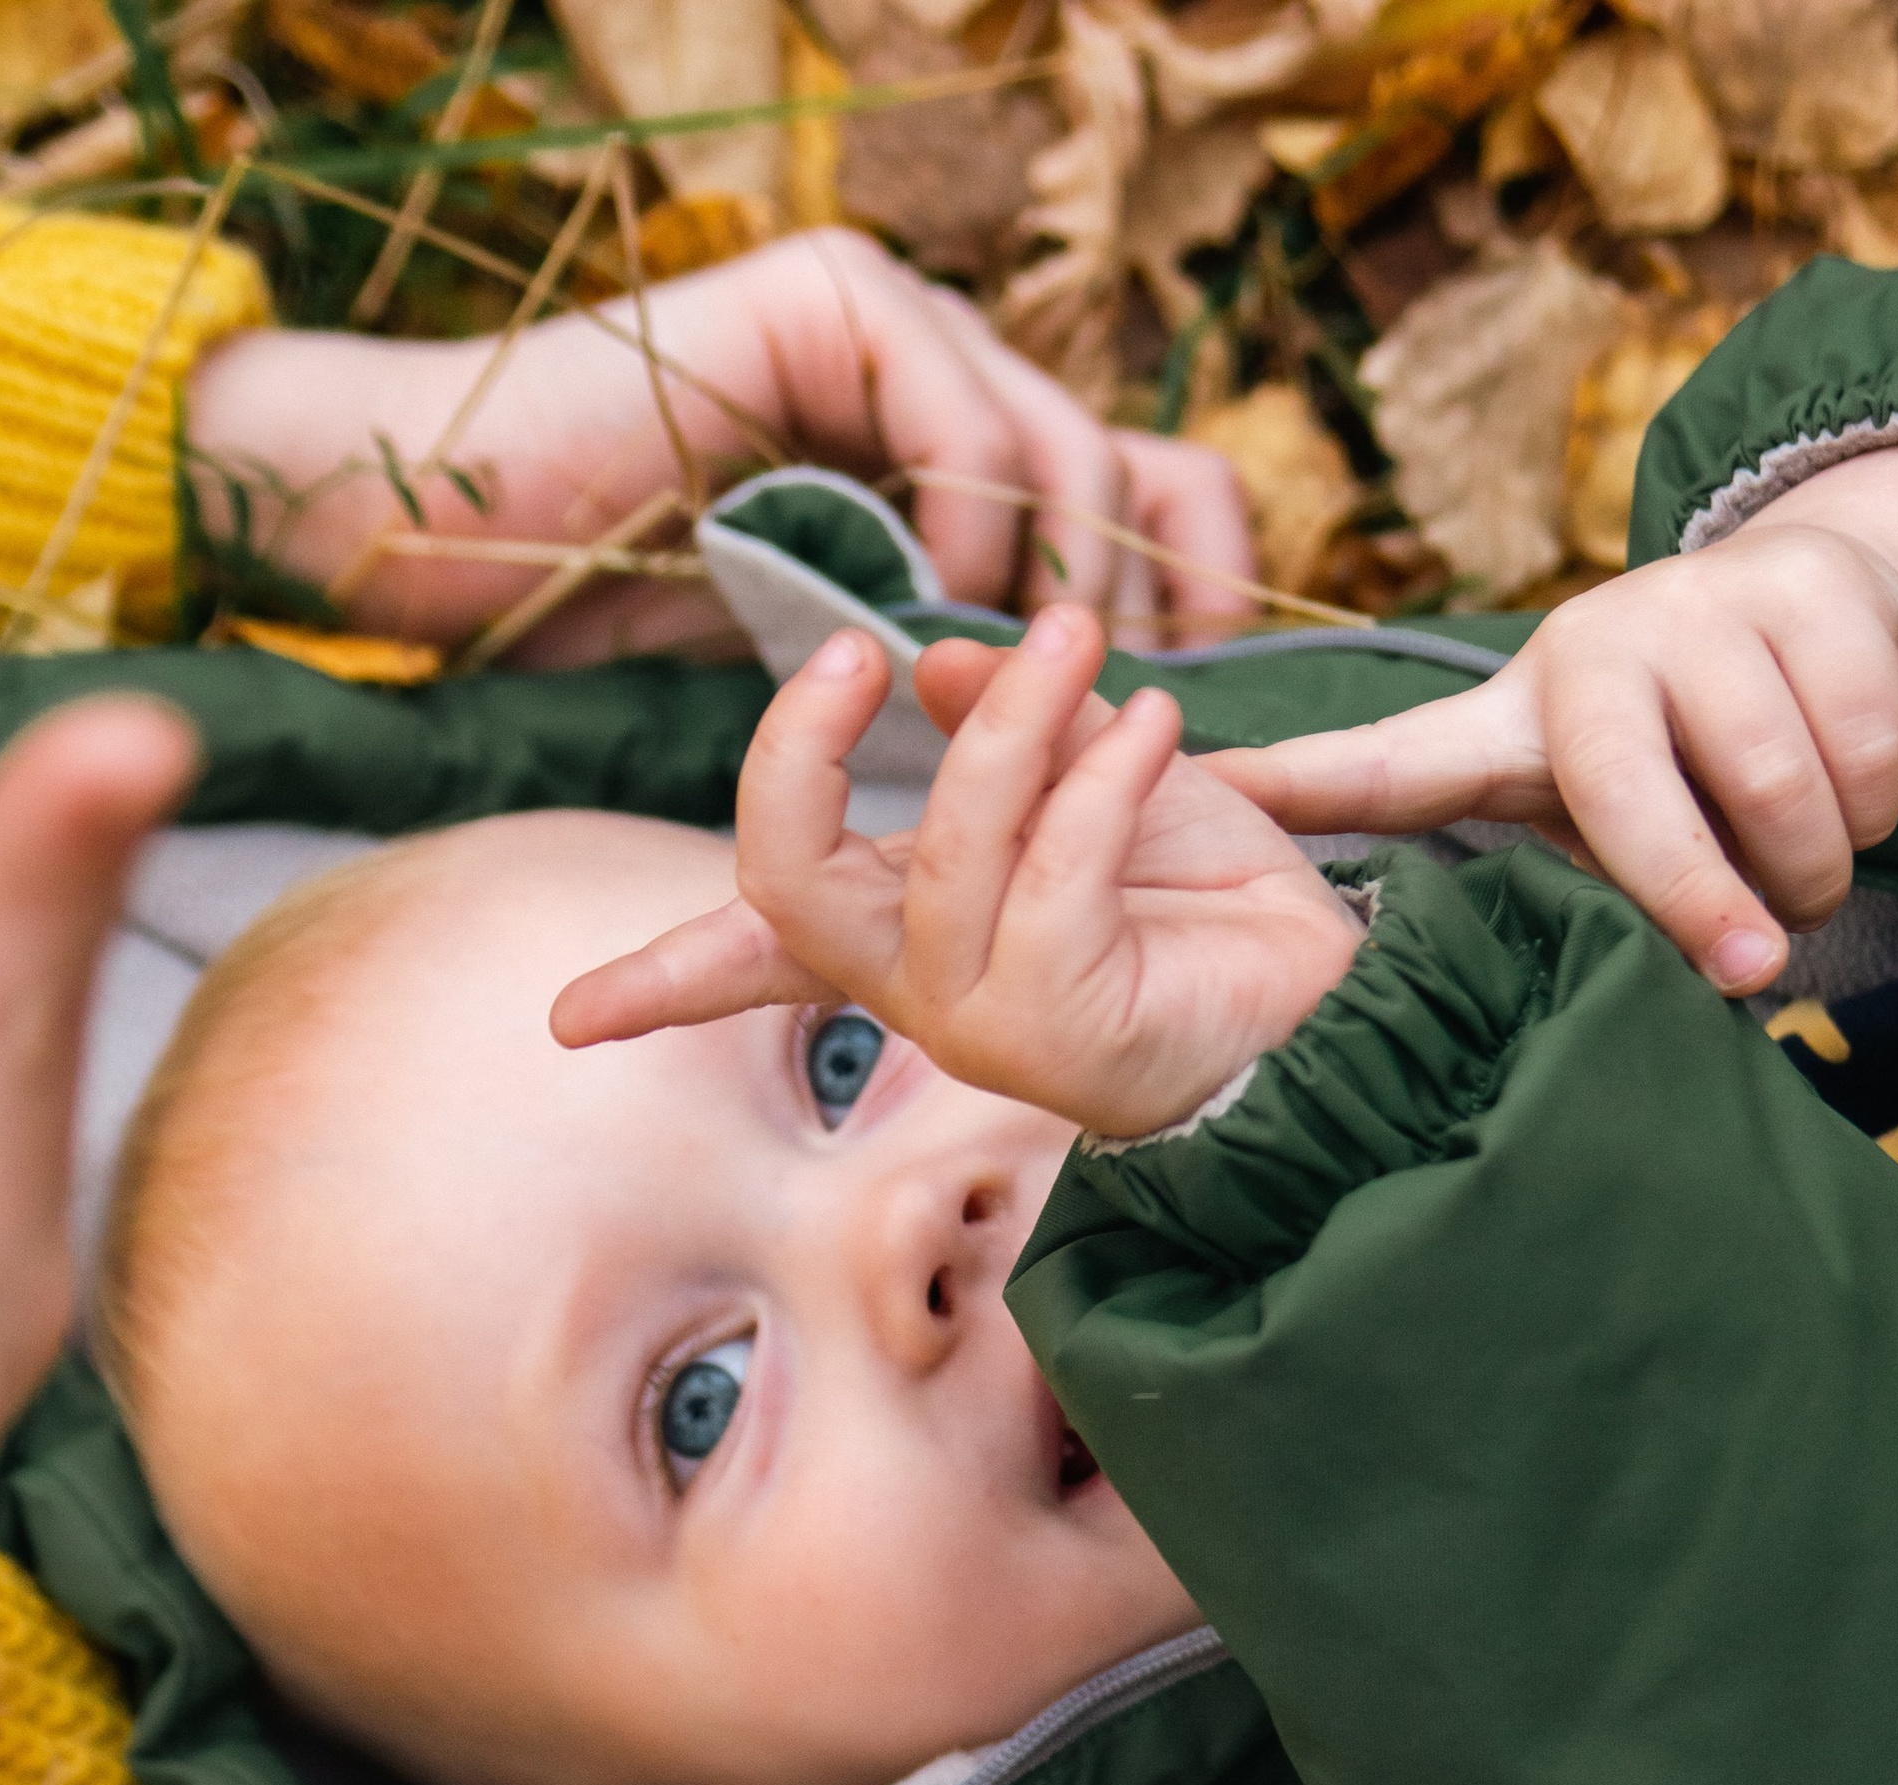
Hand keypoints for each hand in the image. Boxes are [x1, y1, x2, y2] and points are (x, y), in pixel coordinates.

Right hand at [189, 228, 1258, 661]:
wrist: (463, 532)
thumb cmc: (610, 604)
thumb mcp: (827, 655)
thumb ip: (938, 652)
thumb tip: (1070, 733)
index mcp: (946, 440)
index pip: (1137, 487)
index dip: (1188, 589)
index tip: (1189, 710)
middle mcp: (936, 366)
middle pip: (1129, 461)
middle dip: (1144, 605)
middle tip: (1125, 717)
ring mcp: (890, 323)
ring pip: (1063, 443)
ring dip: (1060, 579)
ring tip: (1025, 677)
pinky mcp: (829, 302)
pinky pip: (964, 417)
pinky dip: (969, 522)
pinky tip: (935, 601)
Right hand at [551, 605, 1364, 1141]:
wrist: (1332, 1000)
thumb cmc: (1209, 902)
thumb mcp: (1097, 777)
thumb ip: (1009, 726)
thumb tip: (937, 659)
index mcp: (906, 940)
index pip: (753, 957)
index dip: (656, 982)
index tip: (565, 1025)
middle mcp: (923, 992)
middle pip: (783, 884)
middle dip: (798, 757)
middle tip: (858, 651)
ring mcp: (984, 1023)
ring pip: (943, 848)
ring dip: (1016, 723)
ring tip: (1083, 641)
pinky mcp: (1065, 1030)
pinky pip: (1055, 869)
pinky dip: (1105, 775)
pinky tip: (1158, 723)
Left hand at [1210, 442, 1897, 994]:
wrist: (1836, 608)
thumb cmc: (1684, 750)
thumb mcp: (1590, 806)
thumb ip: (1536, 880)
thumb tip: (1431, 958)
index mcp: (1513, 718)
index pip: (1404, 765)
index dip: (1312, 780)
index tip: (1221, 789)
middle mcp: (1594, 646)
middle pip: (1646, 818)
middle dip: (1709, 910)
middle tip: (1754, 971)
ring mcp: (1705, 606)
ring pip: (1780, 793)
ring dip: (1811, 864)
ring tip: (1795, 867)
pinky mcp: (1813, 592)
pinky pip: (1869, 751)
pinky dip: (1878, 806)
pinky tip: (1852, 794)